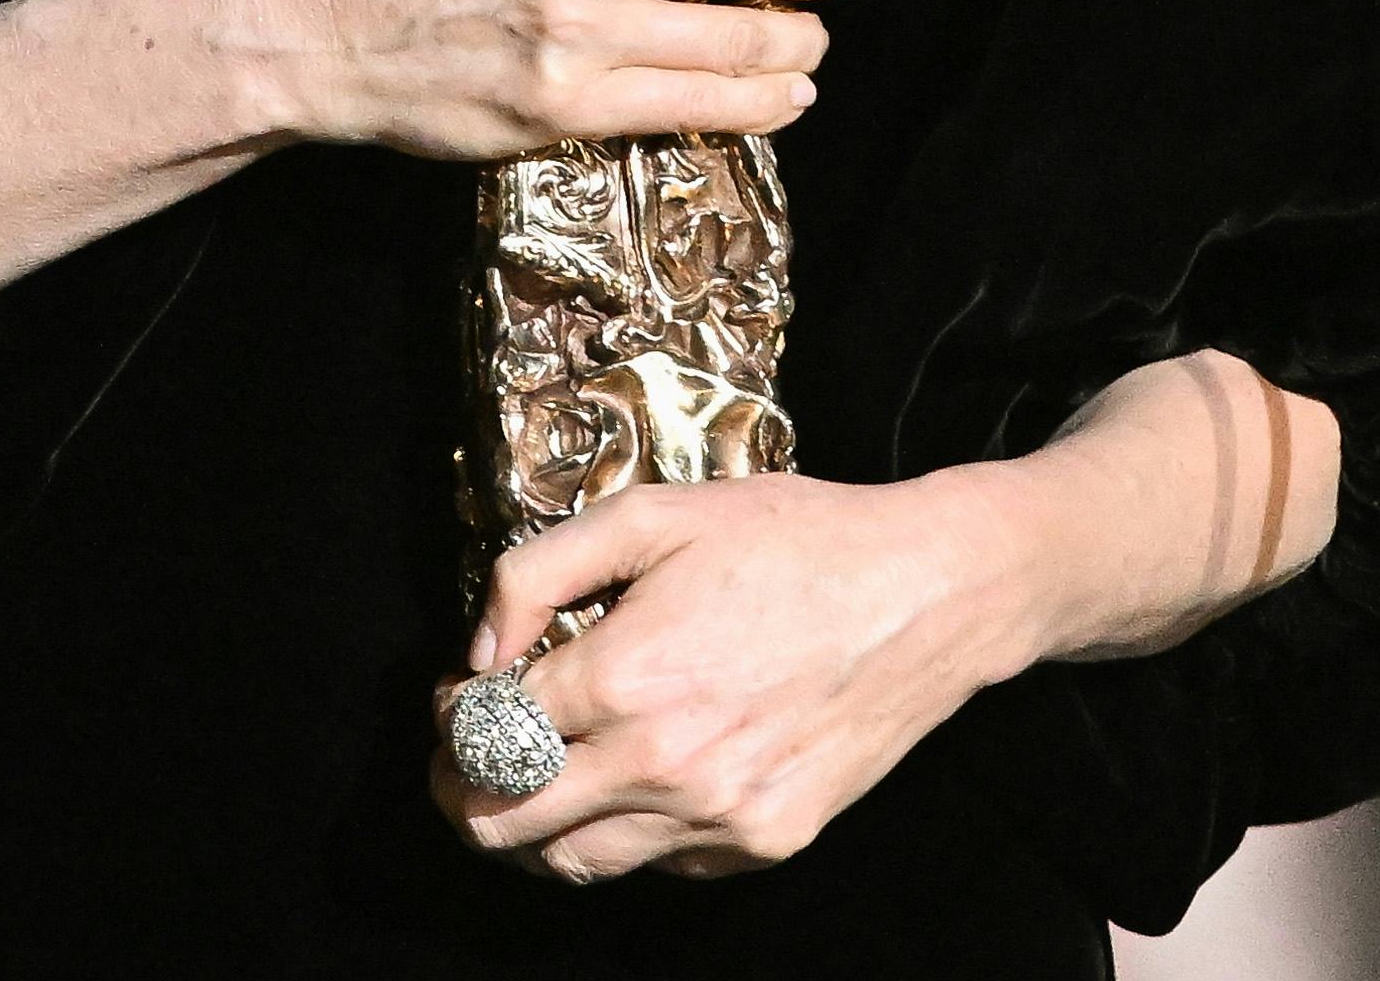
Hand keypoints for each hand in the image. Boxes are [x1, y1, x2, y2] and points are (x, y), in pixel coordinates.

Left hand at [431, 469, 1039, 880]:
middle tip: (465, 757)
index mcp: (626, 675)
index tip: (462, 696)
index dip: (452, 718)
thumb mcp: (654, 514)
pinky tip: (636, 775)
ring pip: (571, 862)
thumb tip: (481, 651)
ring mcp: (717, 816)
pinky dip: (625, 830)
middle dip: (463, 791)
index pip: (485, 734)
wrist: (926, 594)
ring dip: (531, 827)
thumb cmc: (793, 542)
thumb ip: (538, 574)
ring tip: (535, 778)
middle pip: (505, 823)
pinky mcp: (762, 842)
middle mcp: (664, 763)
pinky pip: (657, 864)